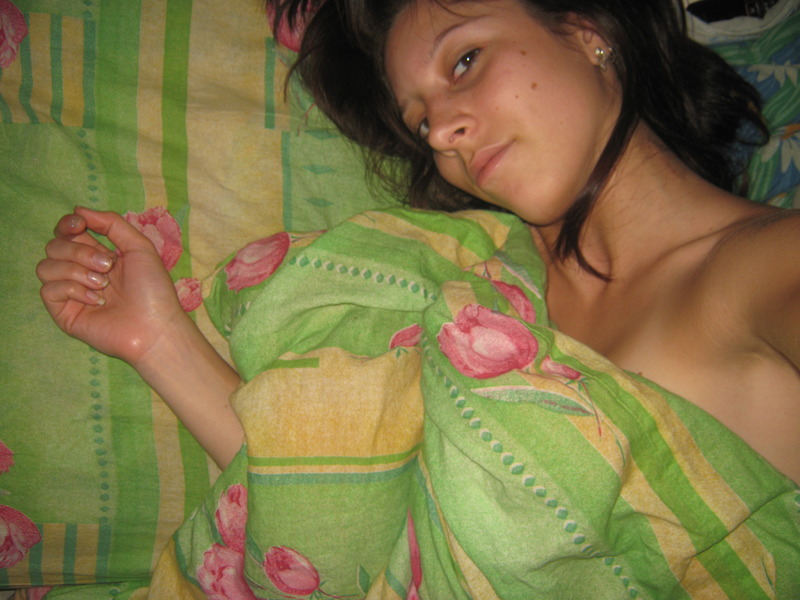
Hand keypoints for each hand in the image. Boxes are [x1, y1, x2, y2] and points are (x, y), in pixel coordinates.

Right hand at [37, 207, 187, 366]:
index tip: (79, 225)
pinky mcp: (63, 312)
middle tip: (108, 267)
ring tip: (103, 285)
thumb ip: (111, 224)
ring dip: (76, 270)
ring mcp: (70, 293)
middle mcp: (81, 272)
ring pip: (46, 266)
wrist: (155, 326)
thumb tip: (78, 210)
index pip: (68, 232)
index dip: (68, 224)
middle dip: (80, 252)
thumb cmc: (153, 290)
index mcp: (98, 255)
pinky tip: (95, 300)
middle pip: (55, 246)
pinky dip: (72, 289)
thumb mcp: (139, 247)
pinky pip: (48, 289)